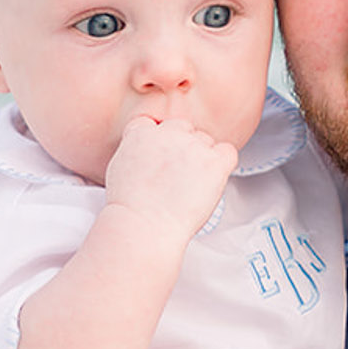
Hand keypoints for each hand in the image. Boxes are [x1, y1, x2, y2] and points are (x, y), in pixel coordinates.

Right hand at [104, 113, 237, 246]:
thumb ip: (136, 152)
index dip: (160, 142)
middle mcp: (168, 133)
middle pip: (183, 129)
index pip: (155, 124)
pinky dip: (223, 165)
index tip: (161, 159)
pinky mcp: (213, 162)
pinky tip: (212, 181)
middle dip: (182, 149)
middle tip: (178, 176)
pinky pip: (228, 153)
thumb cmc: (130, 208)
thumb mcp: (119, 169)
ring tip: (190, 186)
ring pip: (206, 141)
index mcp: (141, 133)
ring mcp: (193, 146)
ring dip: (202, 159)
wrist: (143, 224)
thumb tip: (148, 154)